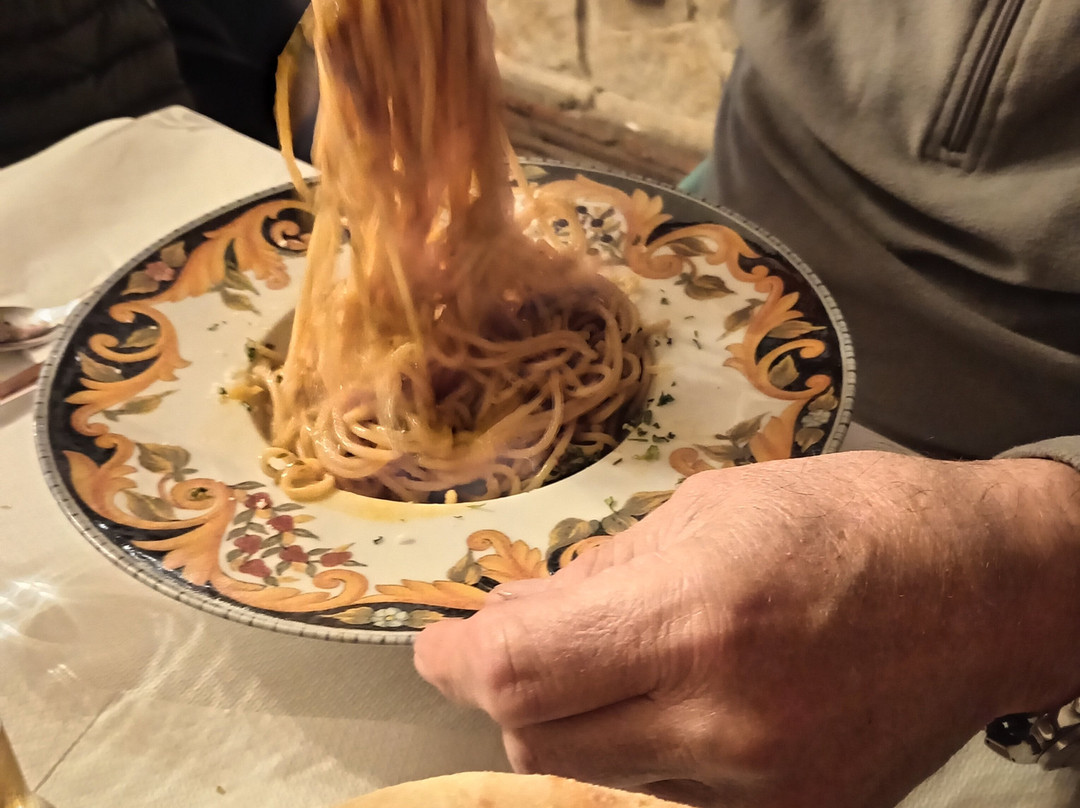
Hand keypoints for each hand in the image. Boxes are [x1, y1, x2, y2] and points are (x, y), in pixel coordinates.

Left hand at [414, 451, 1079, 807]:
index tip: (438, 645)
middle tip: (523, 640)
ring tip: (627, 655)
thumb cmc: (850, 522)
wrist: (981, 591)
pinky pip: (665, 792)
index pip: (519, 674)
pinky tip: (684, 694)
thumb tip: (520, 615)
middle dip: (508, 690)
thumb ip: (601, 574)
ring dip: (580, 716)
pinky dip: (643, 745)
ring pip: (596, 772)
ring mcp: (759, 787)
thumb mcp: (707, 510)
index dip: (455, 662)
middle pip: (537, 739)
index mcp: (698, 619)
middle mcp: (723, 722)